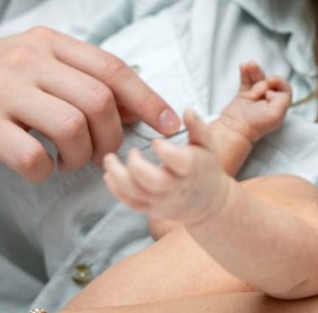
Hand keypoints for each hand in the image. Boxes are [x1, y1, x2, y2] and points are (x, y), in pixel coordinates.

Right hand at [0, 26, 180, 181]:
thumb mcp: (26, 63)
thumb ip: (74, 76)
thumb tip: (132, 104)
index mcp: (46, 41)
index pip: (113, 67)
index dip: (148, 98)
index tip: (169, 124)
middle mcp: (28, 58)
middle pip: (100, 99)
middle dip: (111, 136)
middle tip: (99, 154)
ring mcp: (1, 88)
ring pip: (73, 126)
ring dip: (80, 155)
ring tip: (65, 161)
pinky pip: (30, 155)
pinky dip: (42, 171)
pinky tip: (35, 168)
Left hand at [103, 110, 228, 224]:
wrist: (206, 202)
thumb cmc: (204, 167)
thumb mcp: (207, 145)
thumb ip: (197, 126)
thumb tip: (187, 110)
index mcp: (191, 169)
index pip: (179, 162)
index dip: (165, 151)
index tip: (156, 140)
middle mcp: (175, 187)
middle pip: (153, 182)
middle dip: (136, 166)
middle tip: (132, 151)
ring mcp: (161, 201)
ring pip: (135, 194)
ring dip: (117, 177)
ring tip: (109, 159)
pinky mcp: (149, 208)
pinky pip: (129, 202)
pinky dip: (115, 189)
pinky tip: (109, 174)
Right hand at [217, 62, 291, 141]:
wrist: (234, 130)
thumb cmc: (255, 125)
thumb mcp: (276, 114)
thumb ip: (282, 99)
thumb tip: (271, 90)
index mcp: (279, 107)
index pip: (284, 89)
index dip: (278, 82)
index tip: (269, 82)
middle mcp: (269, 101)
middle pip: (270, 81)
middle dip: (262, 80)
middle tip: (255, 92)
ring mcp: (255, 98)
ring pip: (258, 79)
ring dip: (254, 70)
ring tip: (248, 65)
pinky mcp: (244, 96)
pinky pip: (247, 80)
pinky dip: (245, 72)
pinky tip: (243, 66)